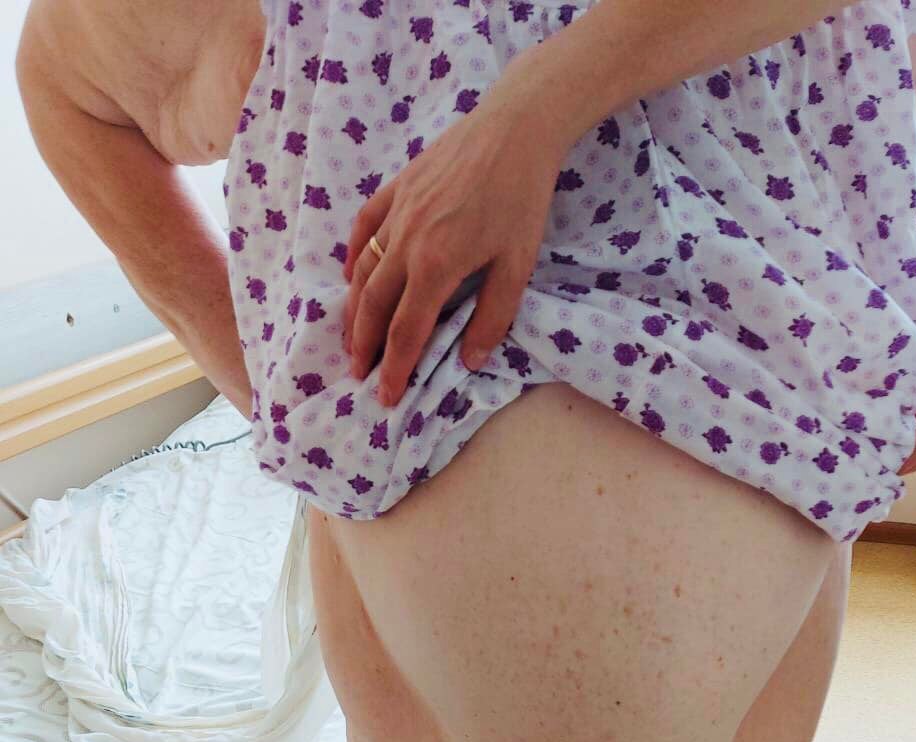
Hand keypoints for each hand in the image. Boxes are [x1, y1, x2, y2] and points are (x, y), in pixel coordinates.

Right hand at [342, 86, 565, 405]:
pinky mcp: (398, 188)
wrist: (514, 129)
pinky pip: (365, 228)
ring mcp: (397, 212)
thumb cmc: (522, 200)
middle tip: (358, 375)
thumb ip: (492, 317)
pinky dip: (355, 256)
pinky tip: (352, 276)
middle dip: (363, 346)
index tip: (385, 398)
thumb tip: (469, 361)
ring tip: (351, 340)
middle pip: (373, 306)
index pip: (406, 332)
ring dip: (354, 310)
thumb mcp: (517, 267)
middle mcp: (406, 242)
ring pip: (363, 272)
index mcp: (436, 266)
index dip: (394, 369)